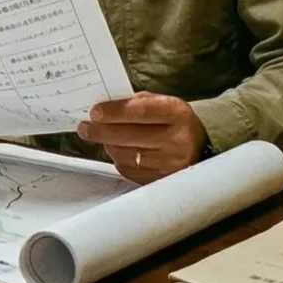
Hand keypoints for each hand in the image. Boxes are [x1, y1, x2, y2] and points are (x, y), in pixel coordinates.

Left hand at [79, 92, 205, 184]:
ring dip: (108, 144)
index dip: (114, 112)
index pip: (141, 112)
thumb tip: (102, 109)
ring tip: (104, 136)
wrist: (197, 146)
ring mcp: (170, 164)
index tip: (95, 113)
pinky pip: (127, 169)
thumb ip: (134, 102)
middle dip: (101, 131)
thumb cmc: (174, 121)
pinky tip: (120, 150)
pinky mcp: (160, 180)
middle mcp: (177, 140)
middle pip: (129, 136)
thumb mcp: (162, 103)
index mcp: (177, 114)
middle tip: (84, 127)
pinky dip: (118, 158)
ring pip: (125, 154)